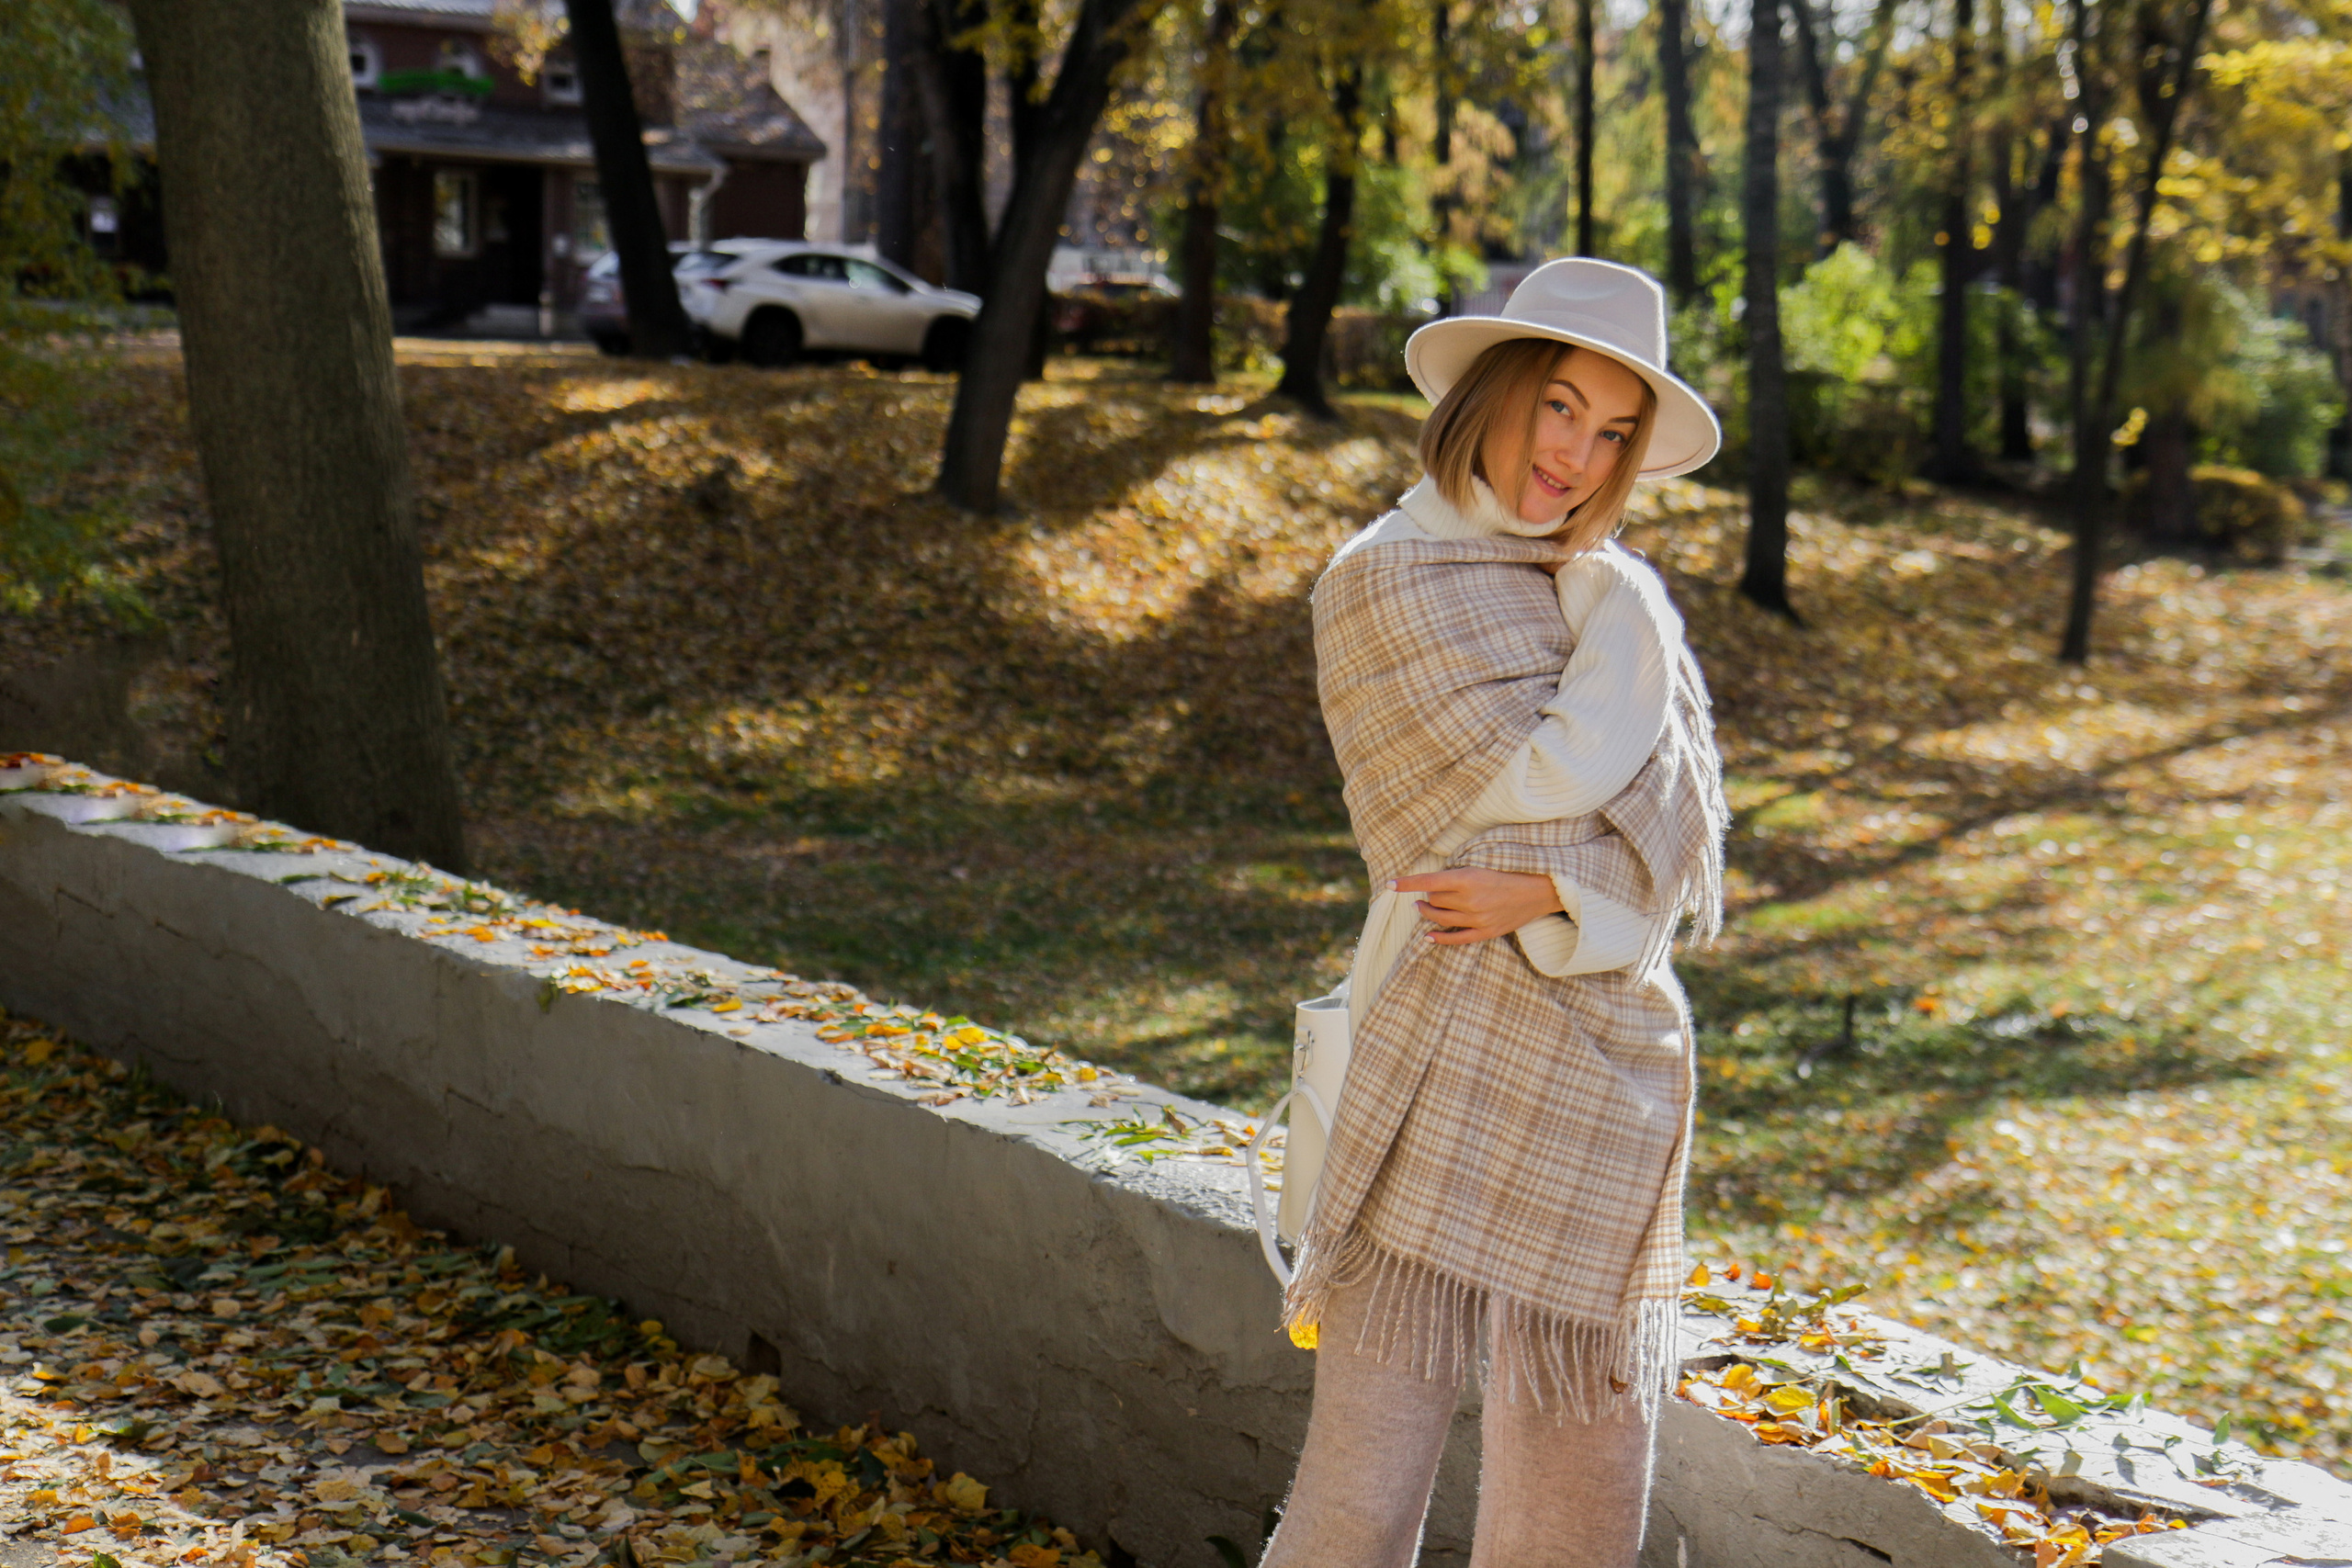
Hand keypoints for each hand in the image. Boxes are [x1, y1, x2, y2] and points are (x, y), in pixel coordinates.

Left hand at [1391, 868, 1562, 945]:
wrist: (1538, 891)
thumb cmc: (1508, 873)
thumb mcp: (1482, 865)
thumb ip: (1457, 874)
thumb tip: (1431, 883)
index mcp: (1468, 878)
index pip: (1429, 881)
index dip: (1407, 883)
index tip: (1390, 884)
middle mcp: (1470, 899)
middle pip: (1433, 900)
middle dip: (1428, 896)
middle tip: (1429, 892)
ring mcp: (1477, 918)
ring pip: (1440, 918)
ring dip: (1428, 913)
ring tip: (1423, 908)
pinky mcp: (1485, 932)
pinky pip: (1455, 938)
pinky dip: (1439, 938)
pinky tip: (1427, 936)